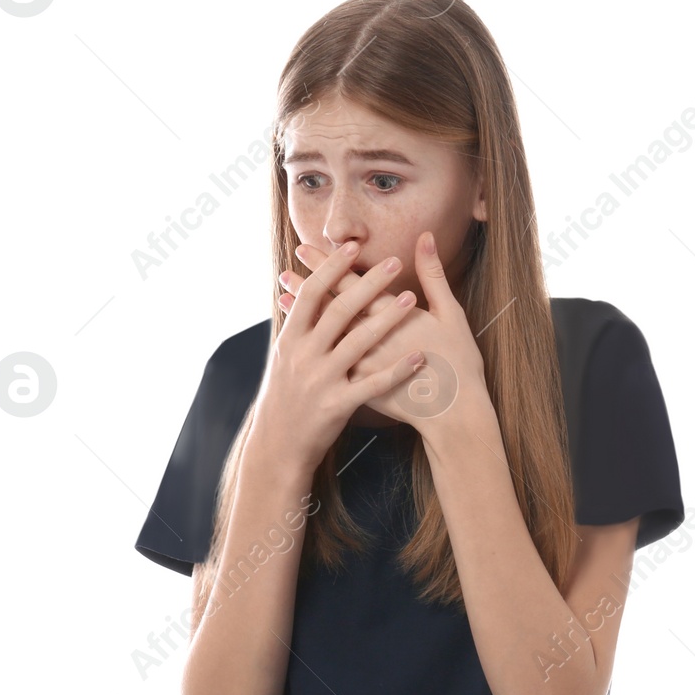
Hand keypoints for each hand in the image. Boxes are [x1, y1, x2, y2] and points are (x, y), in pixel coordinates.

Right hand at [249, 241, 427, 473]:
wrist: (276, 446)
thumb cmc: (284, 399)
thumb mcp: (282, 360)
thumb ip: (296, 328)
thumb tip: (297, 292)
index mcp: (290, 340)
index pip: (311, 295)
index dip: (332, 269)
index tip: (353, 248)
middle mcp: (303, 356)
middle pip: (338, 311)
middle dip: (367, 284)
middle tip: (393, 263)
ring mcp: (320, 380)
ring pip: (357, 343)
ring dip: (387, 319)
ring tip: (411, 299)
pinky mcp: (336, 405)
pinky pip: (372, 385)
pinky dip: (397, 370)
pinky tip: (418, 359)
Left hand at [280, 232, 487, 428]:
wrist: (454, 414)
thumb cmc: (458, 362)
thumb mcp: (451, 314)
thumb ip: (433, 274)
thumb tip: (425, 237)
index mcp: (393, 316)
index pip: (351, 283)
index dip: (326, 265)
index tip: (304, 249)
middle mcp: (371, 339)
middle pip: (331, 306)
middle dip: (308, 285)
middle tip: (286, 268)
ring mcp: (362, 366)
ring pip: (326, 335)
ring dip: (304, 315)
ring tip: (283, 296)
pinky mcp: (359, 389)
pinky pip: (329, 363)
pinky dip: (313, 347)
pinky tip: (297, 336)